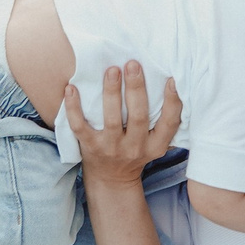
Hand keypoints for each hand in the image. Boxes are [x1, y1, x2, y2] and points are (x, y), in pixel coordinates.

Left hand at [64, 62, 182, 185]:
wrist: (111, 180)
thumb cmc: (136, 151)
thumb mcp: (154, 143)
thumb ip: (161, 121)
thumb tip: (171, 82)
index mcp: (155, 145)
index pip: (169, 123)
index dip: (173, 102)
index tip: (172, 79)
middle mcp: (135, 148)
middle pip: (138, 117)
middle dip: (136, 89)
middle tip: (133, 64)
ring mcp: (111, 148)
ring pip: (111, 120)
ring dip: (111, 93)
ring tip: (111, 70)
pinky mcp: (90, 147)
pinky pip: (79, 126)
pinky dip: (73, 108)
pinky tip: (71, 88)